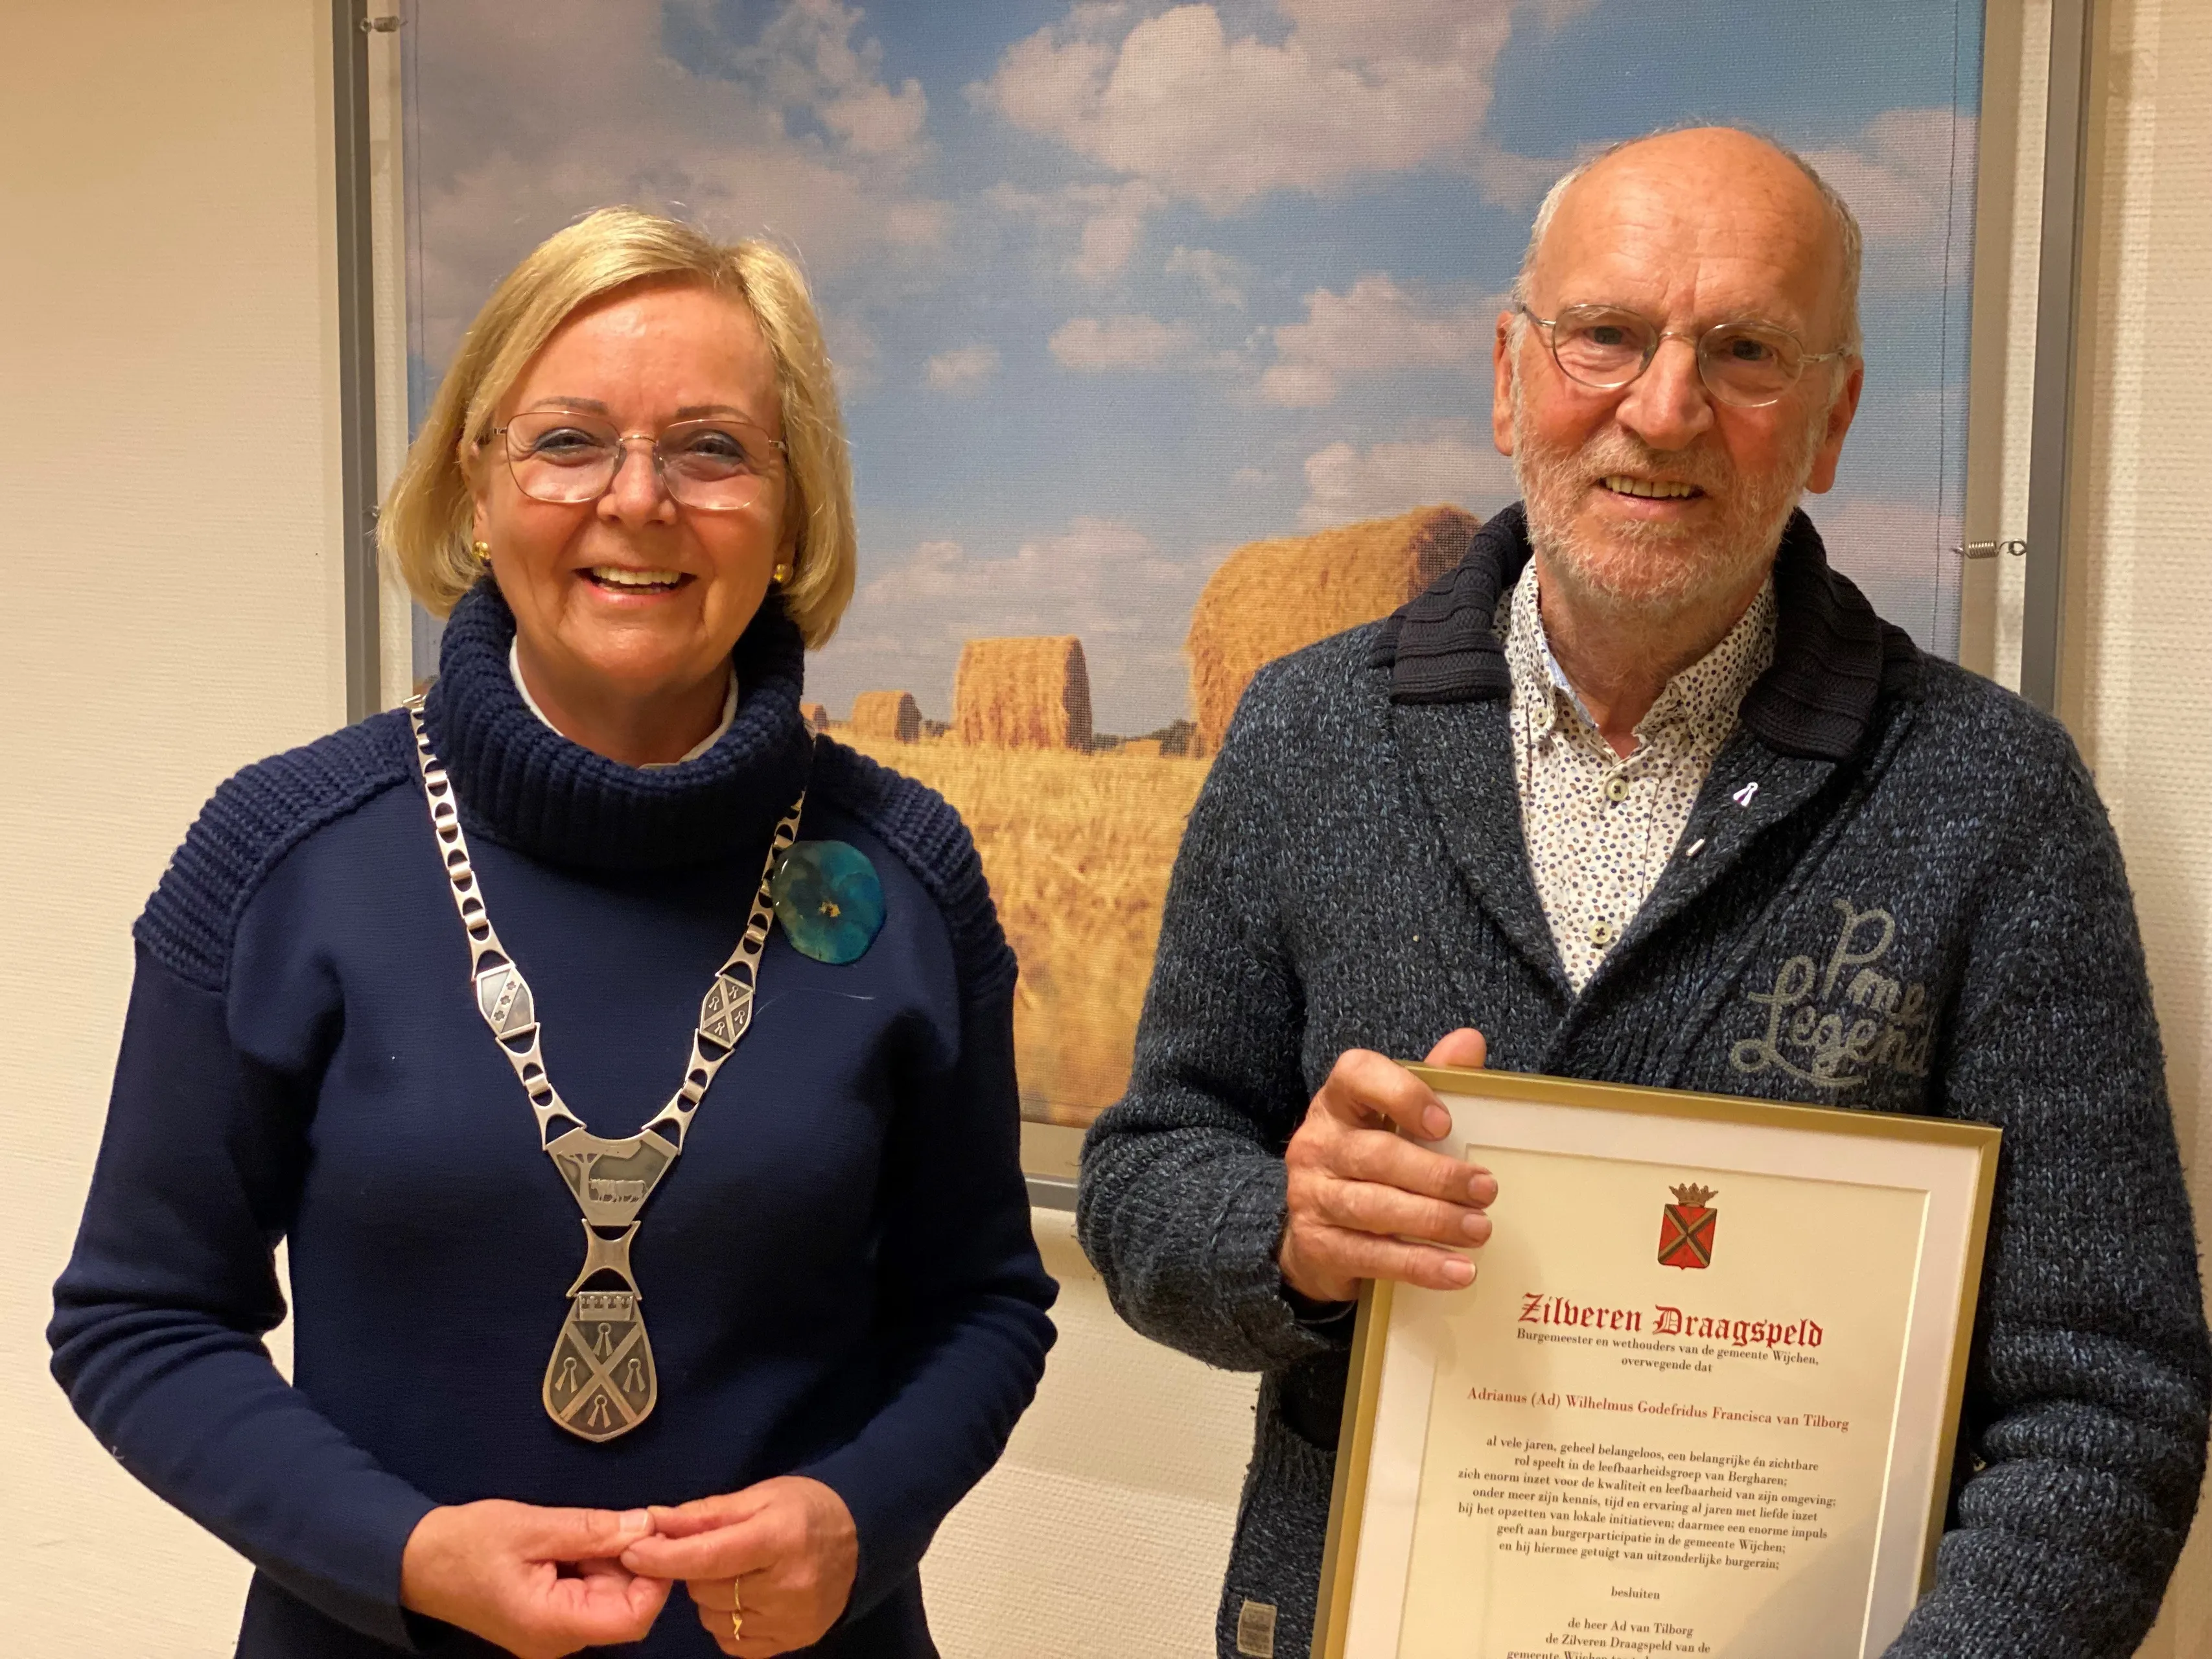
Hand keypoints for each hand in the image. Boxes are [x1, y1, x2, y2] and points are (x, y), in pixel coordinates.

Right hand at [399, 1500, 668, 1658]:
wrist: (418, 1562)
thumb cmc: (469, 1543)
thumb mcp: (533, 1527)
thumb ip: (593, 1531)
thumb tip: (647, 1526)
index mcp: (553, 1625)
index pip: (633, 1617)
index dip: (654, 1577)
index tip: (650, 1532)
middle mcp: (559, 1642)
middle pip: (626, 1608)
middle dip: (632, 1562)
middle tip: (618, 1519)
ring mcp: (554, 1635)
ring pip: (611, 1599)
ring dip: (612, 1561)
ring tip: (585, 1529)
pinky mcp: (549, 1621)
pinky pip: (590, 1596)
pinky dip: (594, 1567)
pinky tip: (575, 1543)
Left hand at [620, 1476, 858, 1656]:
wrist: (862, 1538)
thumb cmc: (805, 1508)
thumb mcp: (759, 1496)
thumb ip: (705, 1513)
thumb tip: (653, 1521)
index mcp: (779, 1539)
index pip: (709, 1557)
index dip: (664, 1558)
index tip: (631, 1551)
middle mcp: (787, 1586)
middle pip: (707, 1589)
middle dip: (696, 1569)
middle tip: (714, 1550)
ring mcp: (791, 1621)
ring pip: (715, 1618)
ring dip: (711, 1597)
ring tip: (736, 1574)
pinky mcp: (791, 1642)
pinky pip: (732, 1641)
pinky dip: (727, 1621)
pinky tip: (745, 1598)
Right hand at [1278, 1029, 1498, 1304]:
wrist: (1316, 1234)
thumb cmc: (1371, 1164)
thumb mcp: (1394, 1121)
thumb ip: (1433, 1081)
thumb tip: (1470, 1041)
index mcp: (1338, 1102)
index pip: (1357, 1076)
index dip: (1401, 1094)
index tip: (1446, 1123)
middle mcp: (1316, 1144)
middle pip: (1377, 1155)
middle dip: (1438, 1175)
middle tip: (1487, 1190)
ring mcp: (1311, 1196)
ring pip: (1375, 1207)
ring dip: (1434, 1221)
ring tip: (1480, 1230)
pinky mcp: (1317, 1245)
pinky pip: (1372, 1255)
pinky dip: (1419, 1264)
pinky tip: (1458, 1271)